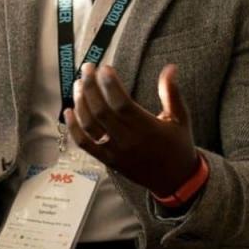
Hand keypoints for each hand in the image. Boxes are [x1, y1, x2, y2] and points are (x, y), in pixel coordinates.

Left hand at [63, 63, 198, 196]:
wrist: (176, 181)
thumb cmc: (178, 146)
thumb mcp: (180, 119)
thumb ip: (172, 93)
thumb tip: (170, 68)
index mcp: (148, 129)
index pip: (122, 104)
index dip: (111, 85)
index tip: (104, 68)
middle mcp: (128, 140)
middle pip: (101, 111)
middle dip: (91, 87)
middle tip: (86, 68)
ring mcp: (115, 152)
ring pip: (90, 125)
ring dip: (81, 103)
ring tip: (78, 84)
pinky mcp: (107, 160)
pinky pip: (85, 144)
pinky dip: (73, 128)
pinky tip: (68, 111)